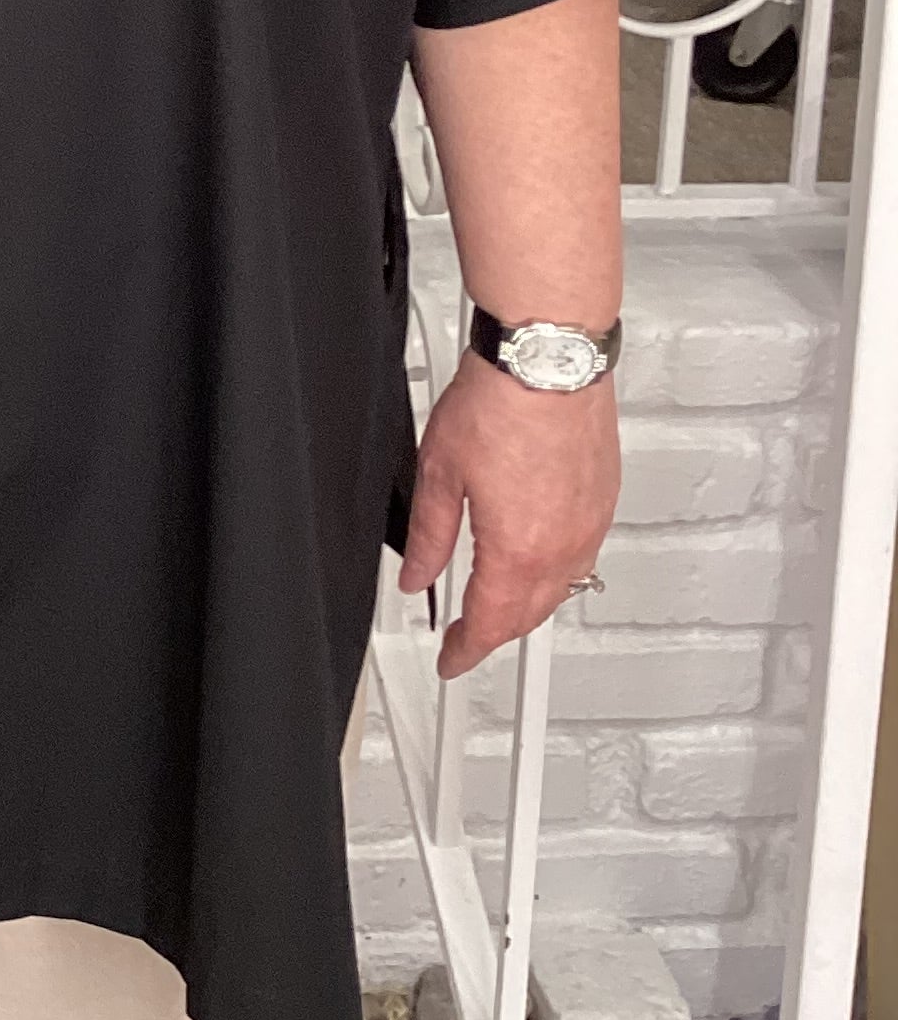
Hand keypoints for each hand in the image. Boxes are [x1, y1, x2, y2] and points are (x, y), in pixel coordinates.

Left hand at [398, 349, 618, 680]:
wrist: (547, 360)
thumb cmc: (500, 403)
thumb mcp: (440, 473)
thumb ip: (430, 536)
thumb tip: (416, 576)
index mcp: (517, 550)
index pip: (489, 625)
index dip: (464, 650)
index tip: (450, 660)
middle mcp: (562, 546)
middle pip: (528, 616)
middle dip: (495, 634)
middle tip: (467, 637)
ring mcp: (590, 524)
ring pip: (561, 590)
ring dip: (528, 607)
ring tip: (500, 606)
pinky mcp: (604, 499)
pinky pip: (583, 556)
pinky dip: (557, 572)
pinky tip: (539, 560)